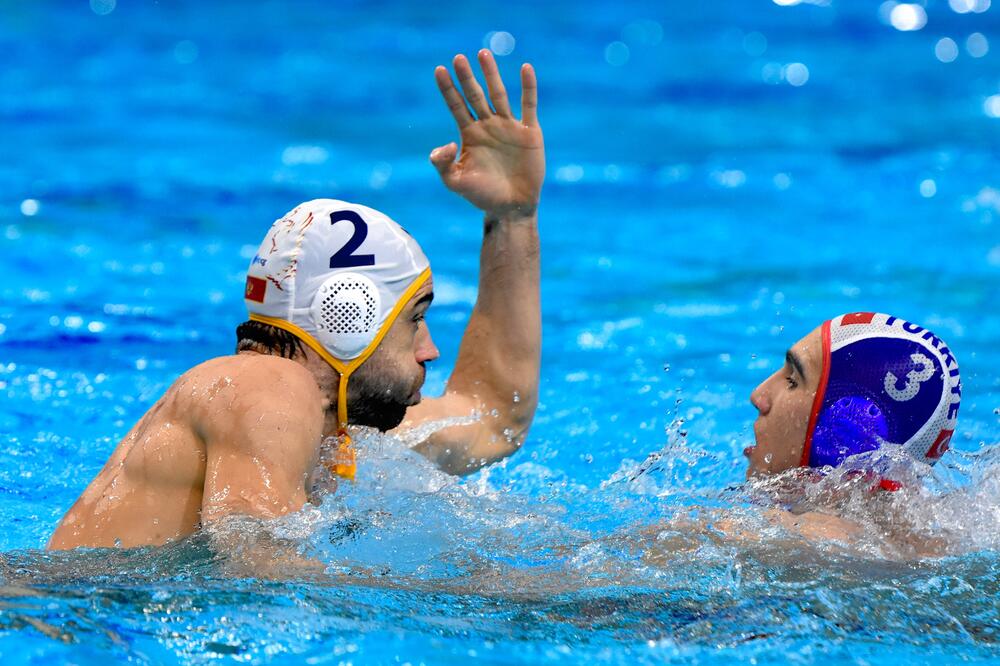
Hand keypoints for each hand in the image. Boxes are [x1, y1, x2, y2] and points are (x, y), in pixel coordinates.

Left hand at [431, 50, 543, 218]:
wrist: (511, 207)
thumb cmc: (482, 196)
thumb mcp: (455, 182)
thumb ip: (442, 164)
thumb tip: (447, 143)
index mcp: (470, 135)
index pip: (456, 106)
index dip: (448, 89)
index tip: (439, 70)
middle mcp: (488, 126)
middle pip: (475, 95)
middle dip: (467, 77)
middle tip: (458, 57)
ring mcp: (509, 127)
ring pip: (499, 95)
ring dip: (491, 75)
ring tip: (484, 53)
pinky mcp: (529, 132)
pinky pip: (528, 106)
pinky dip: (528, 87)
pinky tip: (525, 68)